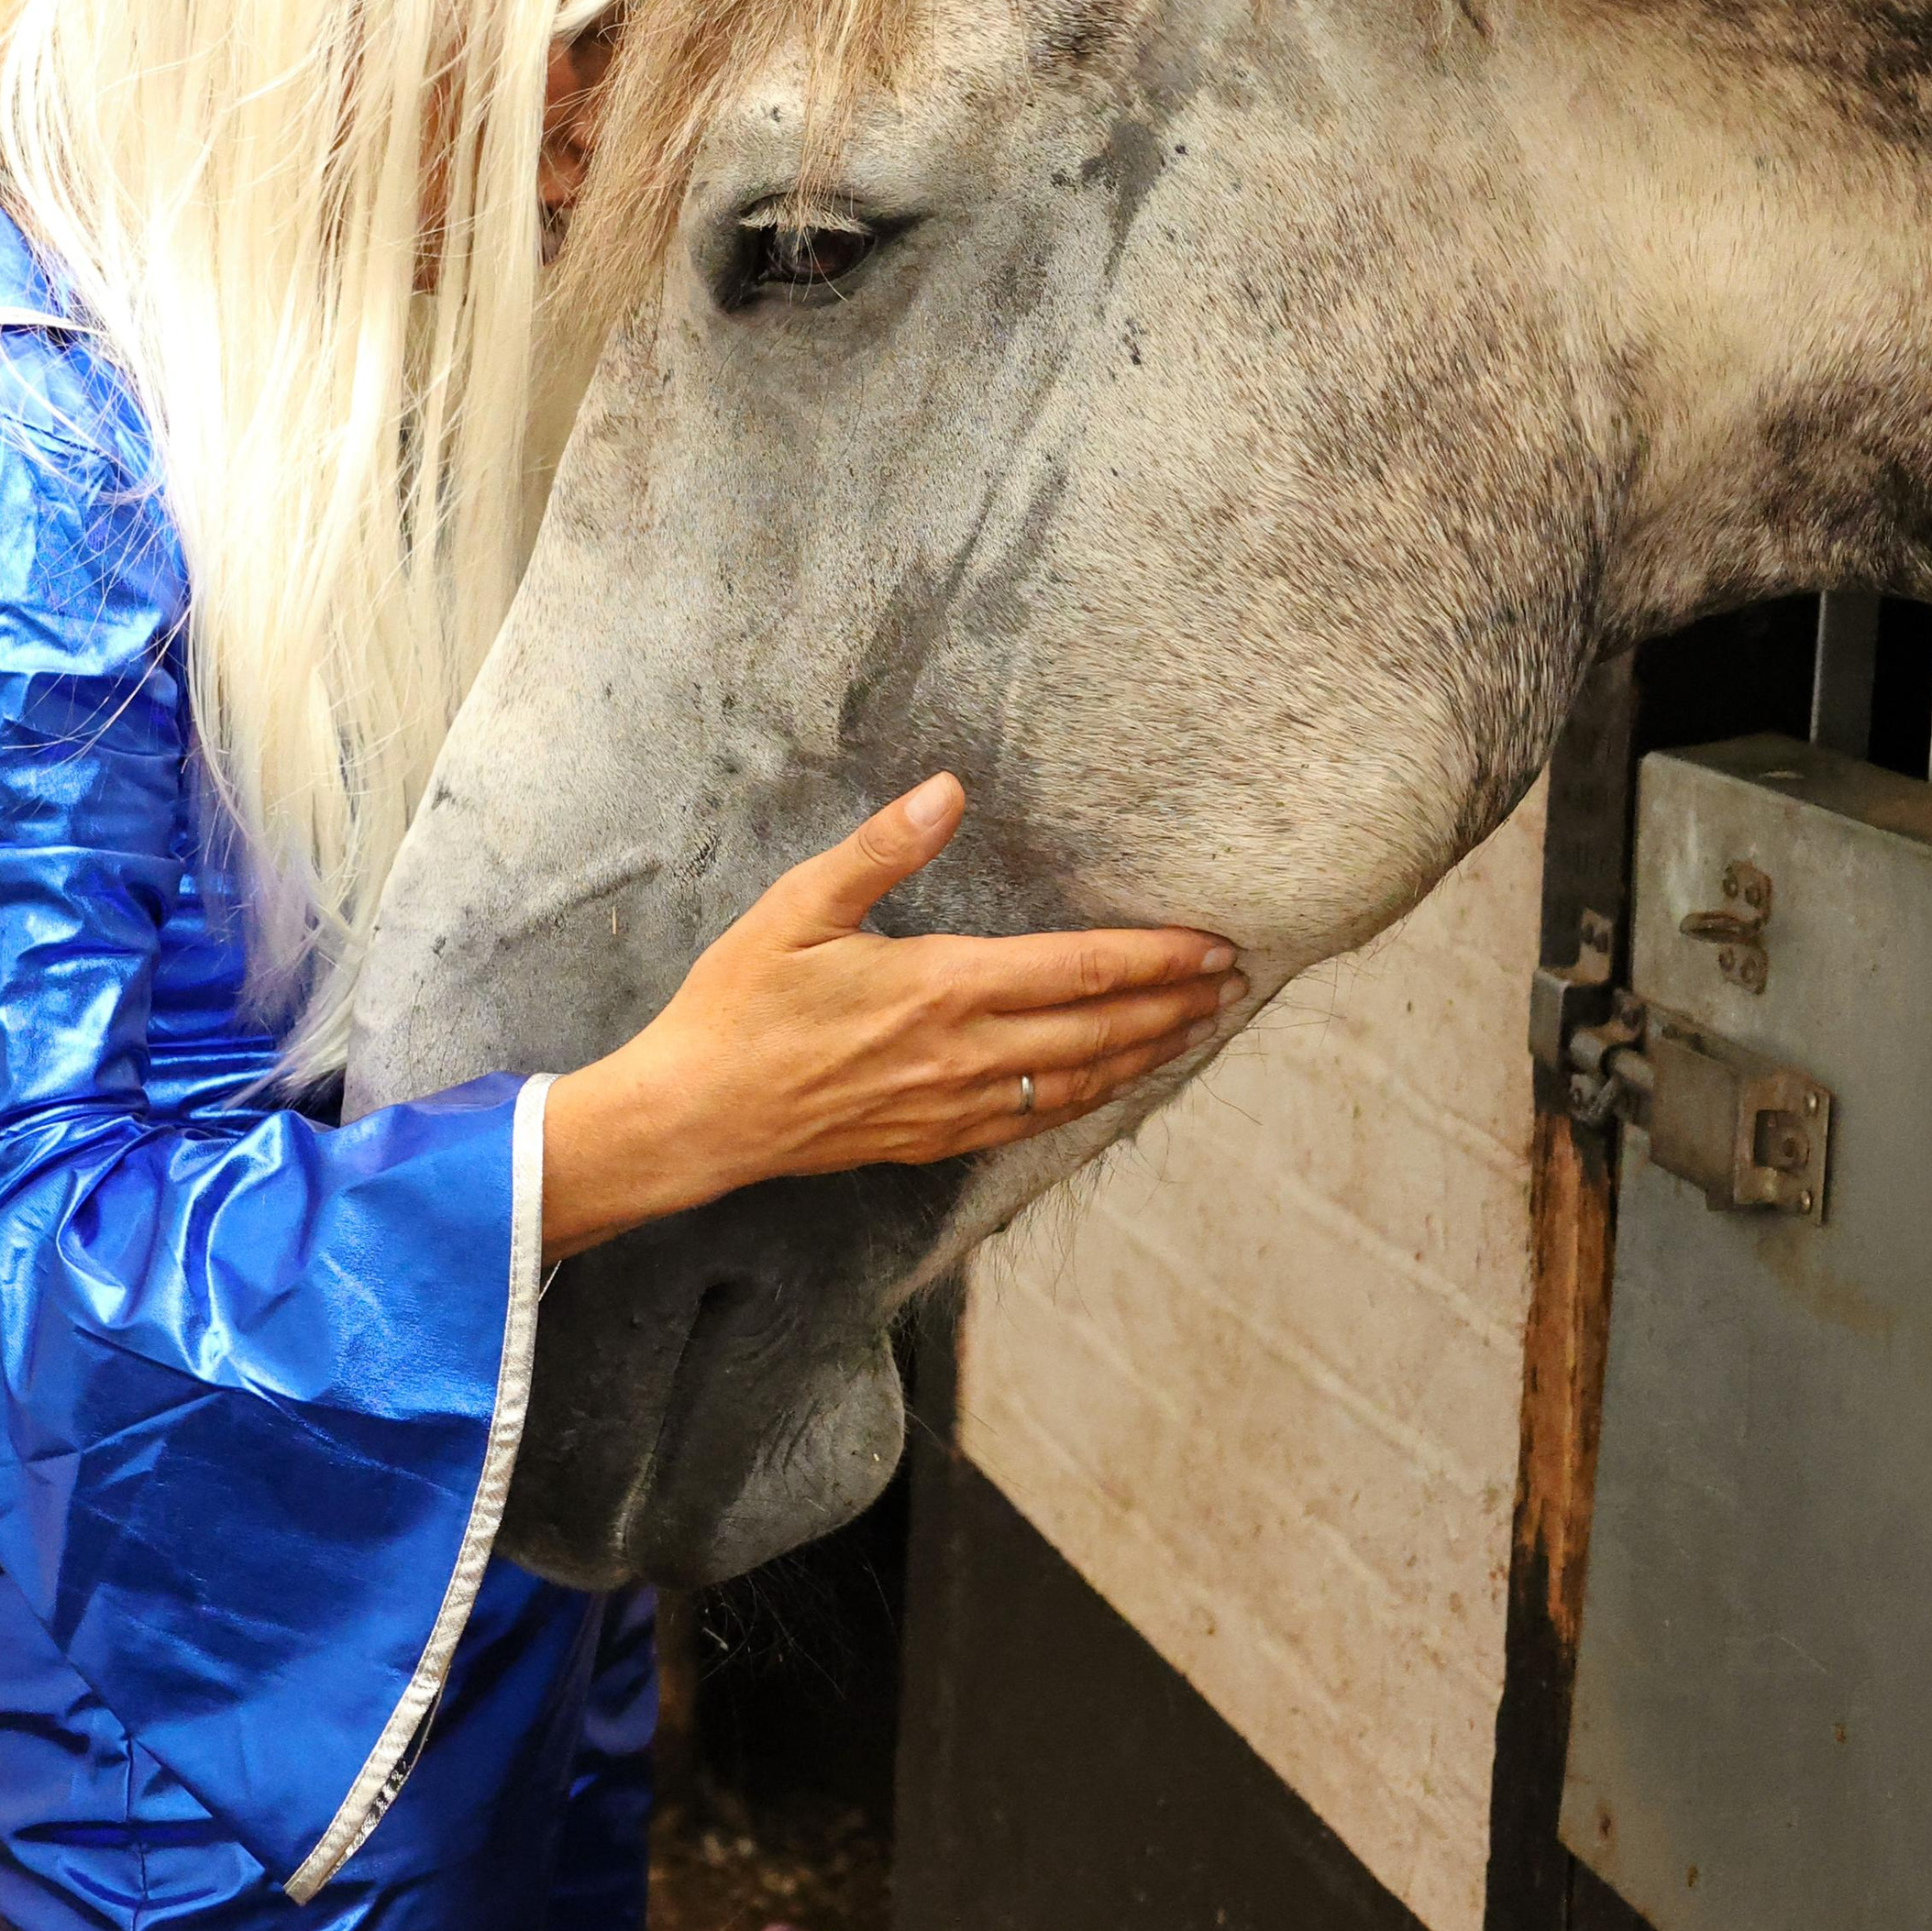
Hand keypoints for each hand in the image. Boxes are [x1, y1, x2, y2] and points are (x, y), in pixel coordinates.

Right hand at [539, 774, 1243, 1258]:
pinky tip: (1117, 1084)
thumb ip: (881, 848)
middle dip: (1175, 1006)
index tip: (1214, 946)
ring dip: (1148, 1055)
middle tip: (1235, 984)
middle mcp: (963, 1055)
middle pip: (1101, 1032)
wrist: (696, 1116)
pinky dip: (1092, 1100)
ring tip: (1199, 1029)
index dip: (1156, 960)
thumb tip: (948, 789)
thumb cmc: (738, 1003)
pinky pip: (1037, 1123)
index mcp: (940, 987)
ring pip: (1080, 1084)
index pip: (1079, 972)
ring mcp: (953, 1108)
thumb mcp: (797, 906)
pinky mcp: (935, 1140)